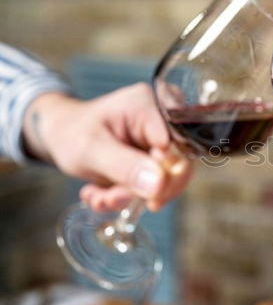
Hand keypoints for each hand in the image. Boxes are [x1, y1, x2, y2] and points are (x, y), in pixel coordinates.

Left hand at [22, 83, 191, 211]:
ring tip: (100, 198)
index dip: (165, 176)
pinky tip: (103, 194)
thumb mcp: (90, 149)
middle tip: (109, 199)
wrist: (61, 135)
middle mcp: (163, 120)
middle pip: (177, 167)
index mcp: (149, 105)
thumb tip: (160, 185)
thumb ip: (125, 166)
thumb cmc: (71, 132)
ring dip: (130, 197)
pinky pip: (156, 187)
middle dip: (143, 191)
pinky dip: (129, 197)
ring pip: (167, 182)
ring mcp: (162, 141)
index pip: (178, 146)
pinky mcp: (158, 159)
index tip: (138, 195)